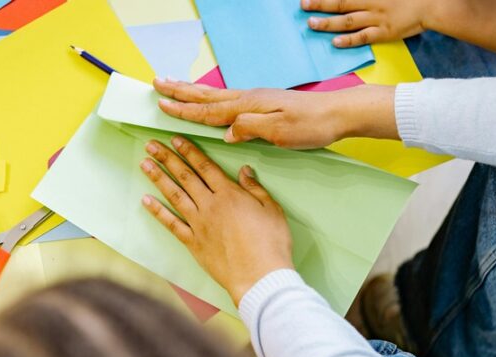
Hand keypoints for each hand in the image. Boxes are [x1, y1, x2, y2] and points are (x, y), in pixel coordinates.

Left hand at [140, 136, 292, 304]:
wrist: (259, 276)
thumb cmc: (271, 243)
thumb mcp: (272, 209)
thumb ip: (255, 189)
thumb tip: (245, 171)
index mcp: (229, 194)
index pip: (205, 166)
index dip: (189, 151)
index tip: (176, 140)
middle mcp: (210, 205)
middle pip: (185, 176)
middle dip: (167, 158)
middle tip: (151, 145)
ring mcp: (199, 224)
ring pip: (175, 195)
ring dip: (158, 178)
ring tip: (145, 164)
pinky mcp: (194, 243)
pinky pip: (171, 224)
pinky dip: (158, 212)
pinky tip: (146, 201)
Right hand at [155, 78, 398, 146]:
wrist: (338, 114)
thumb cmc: (311, 125)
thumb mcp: (280, 131)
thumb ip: (250, 128)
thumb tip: (224, 132)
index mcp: (248, 106)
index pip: (209, 110)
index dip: (184, 110)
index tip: (161, 105)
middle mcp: (249, 99)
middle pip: (207, 96)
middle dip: (180, 92)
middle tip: (157, 84)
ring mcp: (256, 100)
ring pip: (216, 96)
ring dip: (192, 92)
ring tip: (174, 86)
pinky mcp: (264, 104)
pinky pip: (228, 100)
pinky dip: (211, 99)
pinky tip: (210, 101)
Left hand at [302, 0, 431, 47]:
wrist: (431, 5)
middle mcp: (372, 3)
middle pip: (341, 3)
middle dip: (321, 4)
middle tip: (303, 5)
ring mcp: (377, 18)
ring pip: (348, 20)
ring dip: (328, 22)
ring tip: (312, 24)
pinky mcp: (384, 32)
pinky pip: (363, 37)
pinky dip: (348, 40)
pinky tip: (335, 42)